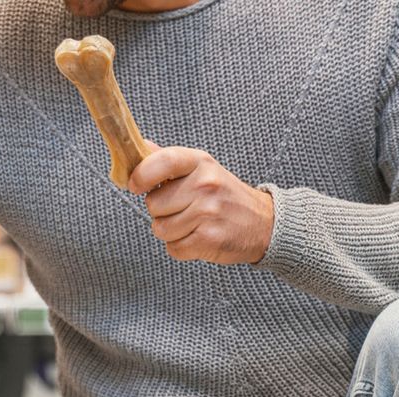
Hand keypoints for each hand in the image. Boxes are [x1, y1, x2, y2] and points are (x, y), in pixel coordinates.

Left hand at [127, 143, 274, 264]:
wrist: (264, 223)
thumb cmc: (224, 195)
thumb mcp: (202, 168)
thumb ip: (169, 161)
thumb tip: (142, 147)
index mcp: (200, 162)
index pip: (162, 161)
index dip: (141, 175)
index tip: (134, 185)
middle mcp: (205, 184)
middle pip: (153, 204)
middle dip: (161, 211)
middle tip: (182, 209)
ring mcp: (208, 212)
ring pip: (160, 229)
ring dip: (170, 231)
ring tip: (191, 224)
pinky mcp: (209, 239)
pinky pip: (173, 248)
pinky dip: (181, 247)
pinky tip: (198, 237)